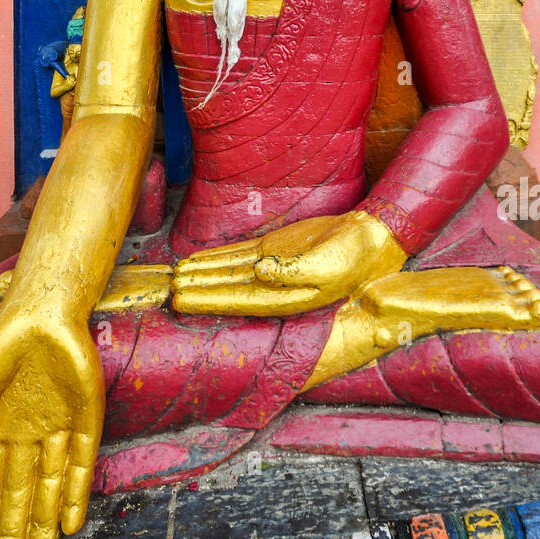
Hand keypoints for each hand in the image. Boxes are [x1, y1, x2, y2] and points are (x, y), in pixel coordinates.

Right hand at [0, 297, 103, 538]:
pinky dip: (77, 494)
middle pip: (18, 491)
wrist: (40, 315)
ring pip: (50, 484)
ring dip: (44, 517)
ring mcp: (56, 427)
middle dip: (11, 526)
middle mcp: (26, 432)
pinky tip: (72, 521)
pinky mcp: (85, 420)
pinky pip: (80, 464)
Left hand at [171, 210, 406, 315]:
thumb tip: (261, 270)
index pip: (239, 301)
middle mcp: (274, 287)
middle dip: (198, 288)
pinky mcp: (274, 249)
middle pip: (228, 289)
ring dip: (203, 273)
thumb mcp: (328, 265)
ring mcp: (272, 268)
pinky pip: (239, 254)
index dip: (209, 300)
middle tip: (167, 288)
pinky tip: (198, 261)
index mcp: (287, 298)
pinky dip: (218, 257)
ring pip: (229, 271)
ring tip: (175, 275)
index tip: (182, 299)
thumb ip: (293, 270)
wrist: (372, 237)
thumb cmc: (355, 256)